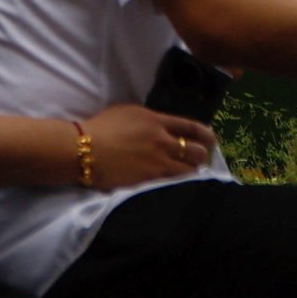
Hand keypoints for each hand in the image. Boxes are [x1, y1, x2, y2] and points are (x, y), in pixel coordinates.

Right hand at [73, 102, 215, 188]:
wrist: (85, 149)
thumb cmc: (100, 128)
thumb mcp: (127, 113)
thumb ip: (147, 119)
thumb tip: (158, 124)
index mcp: (156, 120)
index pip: (190, 126)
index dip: (205, 133)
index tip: (211, 139)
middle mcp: (162, 140)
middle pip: (196, 149)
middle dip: (202, 155)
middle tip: (201, 159)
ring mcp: (157, 161)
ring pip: (189, 169)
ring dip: (192, 171)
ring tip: (191, 174)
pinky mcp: (150, 179)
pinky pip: (174, 182)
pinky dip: (180, 183)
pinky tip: (180, 185)